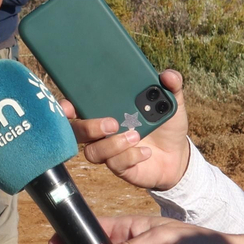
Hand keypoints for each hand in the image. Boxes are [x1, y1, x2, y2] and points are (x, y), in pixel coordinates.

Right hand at [62, 69, 190, 190]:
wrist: (177, 154)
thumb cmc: (165, 125)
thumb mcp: (171, 104)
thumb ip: (171, 87)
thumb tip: (168, 75)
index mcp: (106, 111)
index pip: (77, 108)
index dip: (66, 108)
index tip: (68, 106)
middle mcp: (101, 132)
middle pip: (77, 131)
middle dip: (89, 126)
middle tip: (112, 122)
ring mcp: (108, 151)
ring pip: (92, 152)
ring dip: (112, 144)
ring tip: (135, 135)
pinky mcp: (119, 167)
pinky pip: (115, 164)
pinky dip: (131, 156)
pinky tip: (146, 152)